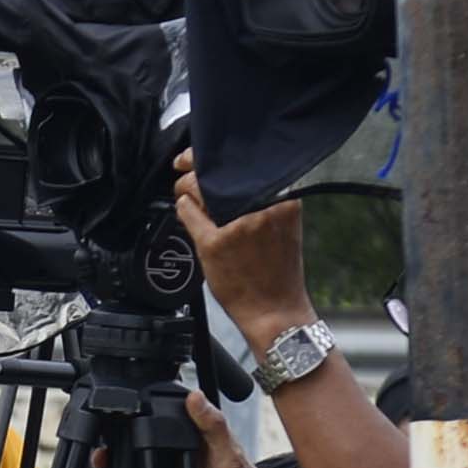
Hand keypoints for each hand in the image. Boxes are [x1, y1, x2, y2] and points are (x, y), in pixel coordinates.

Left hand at [170, 149, 313, 345]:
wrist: (276, 313)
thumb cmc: (278, 274)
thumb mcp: (283, 227)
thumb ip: (264, 202)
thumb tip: (228, 180)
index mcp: (284, 199)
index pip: (244, 162)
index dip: (213, 155)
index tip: (200, 155)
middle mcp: (261, 207)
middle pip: (218, 171)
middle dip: (193, 167)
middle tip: (183, 168)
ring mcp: (237, 225)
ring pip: (198, 188)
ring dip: (185, 188)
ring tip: (185, 193)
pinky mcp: (214, 243)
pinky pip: (188, 212)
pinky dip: (183, 208)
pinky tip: (184, 209)